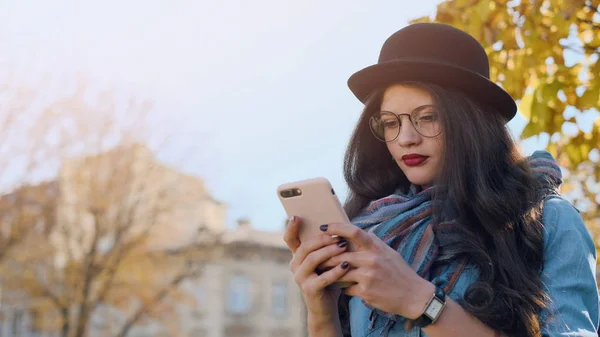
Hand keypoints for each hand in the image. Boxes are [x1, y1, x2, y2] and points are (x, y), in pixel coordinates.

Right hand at [283, 216, 351, 320]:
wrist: (326, 307)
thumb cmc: (328, 279)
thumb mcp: (325, 261)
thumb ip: (325, 247)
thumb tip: (338, 227)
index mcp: (298, 256)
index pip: (290, 239)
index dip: (291, 227)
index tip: (297, 216)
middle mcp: (295, 265)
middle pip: (305, 247)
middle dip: (322, 239)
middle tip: (337, 235)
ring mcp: (300, 278)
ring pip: (312, 259)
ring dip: (329, 251)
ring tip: (344, 246)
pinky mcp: (309, 289)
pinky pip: (323, 277)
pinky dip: (336, 270)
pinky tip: (346, 265)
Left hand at [318, 222, 434, 318]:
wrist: (414, 296)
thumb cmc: (400, 273)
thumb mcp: (389, 253)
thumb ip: (373, 244)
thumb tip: (359, 233)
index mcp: (377, 247)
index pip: (354, 232)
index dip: (337, 227)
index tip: (324, 227)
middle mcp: (372, 259)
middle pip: (340, 254)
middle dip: (326, 256)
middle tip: (316, 256)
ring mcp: (368, 275)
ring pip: (340, 272)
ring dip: (331, 273)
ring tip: (324, 272)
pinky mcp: (365, 291)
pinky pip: (346, 287)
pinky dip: (344, 287)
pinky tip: (345, 288)